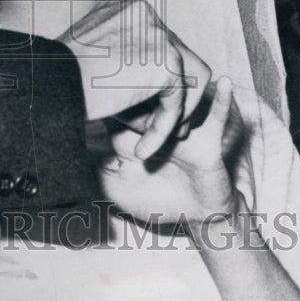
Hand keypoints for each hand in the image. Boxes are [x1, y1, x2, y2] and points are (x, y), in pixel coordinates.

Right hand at [60, 0, 210, 159]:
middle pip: (181, 58)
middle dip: (172, 95)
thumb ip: (120, 57)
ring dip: (173, 112)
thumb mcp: (89, 55)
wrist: (49, 85)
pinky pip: (175, 105)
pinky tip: (142, 150)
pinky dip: (161, 131)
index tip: (145, 106)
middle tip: (160, 126)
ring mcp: (159, 36)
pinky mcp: (166, 63)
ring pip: (189, 81)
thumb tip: (148, 79)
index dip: (157, 79)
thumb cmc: (57, 76)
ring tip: (152, 137)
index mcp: (128, 9)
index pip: (161, 44)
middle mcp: (147, 14)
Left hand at [97, 77, 237, 226]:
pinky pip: (216, 118)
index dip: (111, 98)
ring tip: (170, 89)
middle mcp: (158, 125)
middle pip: (148, 97)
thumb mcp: (117, 190)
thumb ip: (96, 172)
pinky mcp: (208, 142)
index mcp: (133, 133)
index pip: (119, 106)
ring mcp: (183, 130)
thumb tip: (75, 151)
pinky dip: (222, 101)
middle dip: (140, 92)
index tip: (101, 81)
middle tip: (131, 85)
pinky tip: (223, 82)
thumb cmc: (155, 202)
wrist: (196, 219)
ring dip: (175, 97)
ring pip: (180, 102)